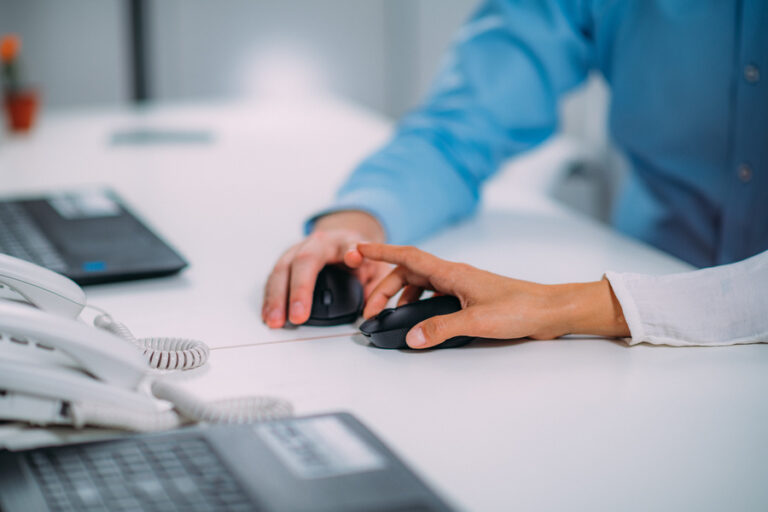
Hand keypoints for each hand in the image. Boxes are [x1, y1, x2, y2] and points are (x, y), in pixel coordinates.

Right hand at [262, 211, 390, 326]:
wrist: (344, 243)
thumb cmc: (360, 257)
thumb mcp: (377, 266)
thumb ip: (378, 284)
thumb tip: (373, 307)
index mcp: (344, 241)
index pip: (348, 244)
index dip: (351, 251)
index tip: (354, 258)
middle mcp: (317, 243)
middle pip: (304, 260)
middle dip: (299, 289)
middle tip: (298, 316)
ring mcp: (297, 251)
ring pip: (282, 270)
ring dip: (277, 297)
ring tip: (276, 320)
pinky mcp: (286, 263)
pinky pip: (274, 279)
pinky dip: (270, 299)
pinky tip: (268, 314)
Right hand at [359, 243, 629, 348]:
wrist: (550, 311)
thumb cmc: (522, 309)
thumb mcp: (477, 321)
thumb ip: (441, 329)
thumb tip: (411, 338)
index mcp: (452, 273)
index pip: (408, 256)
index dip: (381, 252)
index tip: (358, 250)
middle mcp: (454, 276)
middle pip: (408, 273)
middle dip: (383, 288)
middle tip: (370, 310)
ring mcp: (461, 287)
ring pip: (420, 285)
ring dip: (400, 297)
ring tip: (390, 316)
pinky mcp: (468, 299)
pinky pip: (434, 297)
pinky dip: (419, 305)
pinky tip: (419, 321)